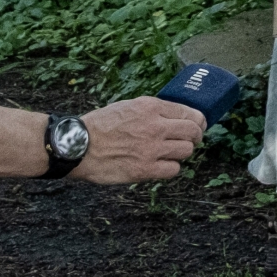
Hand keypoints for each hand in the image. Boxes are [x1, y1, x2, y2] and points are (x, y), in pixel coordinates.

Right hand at [71, 98, 208, 184]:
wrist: (77, 146)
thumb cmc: (99, 126)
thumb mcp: (128, 106)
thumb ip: (152, 110)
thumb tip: (174, 116)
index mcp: (151, 107)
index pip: (190, 112)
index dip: (199, 121)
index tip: (199, 125)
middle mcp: (155, 126)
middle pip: (193, 132)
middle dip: (195, 136)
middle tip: (190, 140)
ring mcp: (151, 149)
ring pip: (187, 151)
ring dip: (182, 152)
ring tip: (172, 153)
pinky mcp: (144, 169)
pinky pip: (173, 170)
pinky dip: (170, 168)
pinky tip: (162, 165)